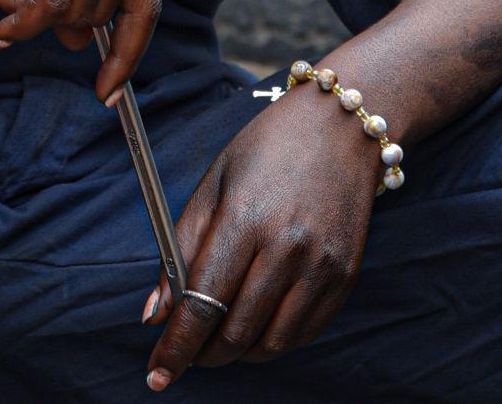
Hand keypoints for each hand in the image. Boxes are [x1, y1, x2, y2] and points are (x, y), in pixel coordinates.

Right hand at [0, 0, 158, 100]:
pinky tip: (1, 19)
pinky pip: (46, 7)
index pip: (146, 3)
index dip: (129, 53)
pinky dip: (21, 24)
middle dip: (56, 25)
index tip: (109, 91)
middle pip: (102, 15)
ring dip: (28, 17)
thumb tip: (80, 41)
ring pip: (72, 14)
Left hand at [142, 79, 378, 386]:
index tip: (157, 374)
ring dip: (238, 352)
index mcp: (245, 219)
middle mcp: (288, 248)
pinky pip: (305, 332)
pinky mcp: (346, 276)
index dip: (175, 347)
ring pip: (271, 342)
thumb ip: (181, 250)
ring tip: (220, 337)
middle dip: (202, 353)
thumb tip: (155, 314)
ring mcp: (322, 265)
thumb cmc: (266, 150)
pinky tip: (258, 324)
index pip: (201, 304)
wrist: (341, 126)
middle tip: (186, 352)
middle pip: (235, 332)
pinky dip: (275, 341)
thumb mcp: (213, 185)